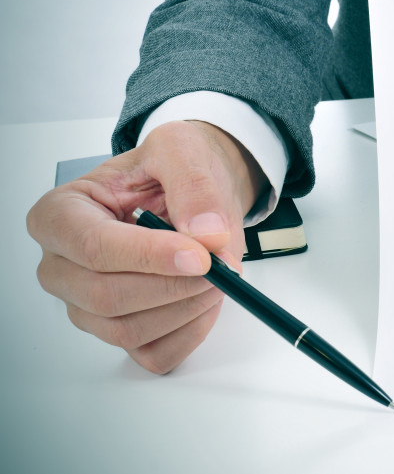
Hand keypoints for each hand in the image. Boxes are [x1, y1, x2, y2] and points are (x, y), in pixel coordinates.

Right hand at [26, 120, 267, 373]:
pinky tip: (207, 299)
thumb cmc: (172, 168)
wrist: (192, 190)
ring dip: (187, 307)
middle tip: (222, 264)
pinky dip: (191, 331)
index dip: (150, 256)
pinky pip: (153, 353)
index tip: (201, 255)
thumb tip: (207, 235)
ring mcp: (86, 305)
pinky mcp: (120, 331)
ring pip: (128, 330)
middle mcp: (62, 266)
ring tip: (221, 274)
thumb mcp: (182, 150)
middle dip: (175, 285)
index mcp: (60, 214)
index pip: (93, 247)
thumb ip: (194, 186)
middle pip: (106, 296)